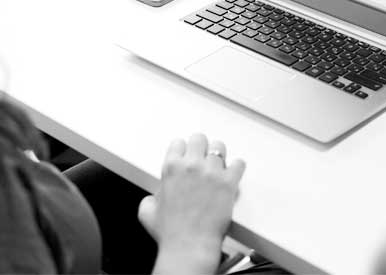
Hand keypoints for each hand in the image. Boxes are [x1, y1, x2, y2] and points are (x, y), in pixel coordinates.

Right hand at [139, 134, 245, 274]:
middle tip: (202, 158)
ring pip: (219, 147)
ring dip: (218, 156)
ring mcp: (211, 173)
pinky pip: (238, 164)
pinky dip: (236, 168)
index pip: (178, 143)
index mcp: (171, 168)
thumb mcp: (147, 211)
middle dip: (201, 148)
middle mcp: (191, 166)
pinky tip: (233, 173)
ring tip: (218, 165)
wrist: (189, 247)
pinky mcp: (228, 183)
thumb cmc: (170, 232)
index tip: (186, 156)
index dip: (182, 151)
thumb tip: (155, 197)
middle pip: (199, 139)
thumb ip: (151, 196)